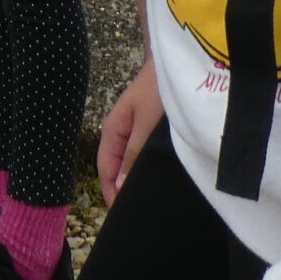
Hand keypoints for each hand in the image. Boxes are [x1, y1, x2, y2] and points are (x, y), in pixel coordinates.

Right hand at [97, 58, 161, 204]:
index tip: (122, 216)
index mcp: (112, 131)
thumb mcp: (146, 124)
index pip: (105, 171)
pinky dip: (144, 168)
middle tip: (136, 214)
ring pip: (128, 162)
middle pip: (115, 169)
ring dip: (133, 180)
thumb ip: (134, 154)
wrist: (175, 63)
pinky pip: (140, 154)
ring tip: (146, 200)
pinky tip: (156, 177)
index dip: (111, 194)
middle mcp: (119, 132)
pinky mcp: (146, 128)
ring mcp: (132, 130)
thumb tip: (121, 186)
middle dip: (121, 191)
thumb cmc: (158, 90)